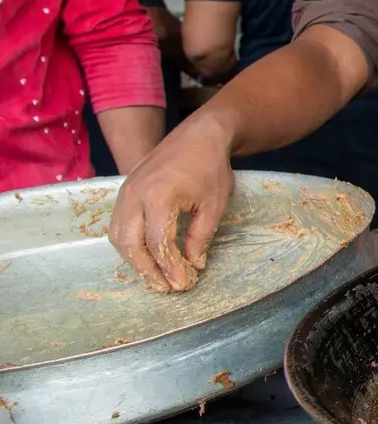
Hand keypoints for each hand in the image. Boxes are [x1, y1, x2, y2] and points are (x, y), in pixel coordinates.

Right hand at [108, 121, 234, 291]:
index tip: (183, 283)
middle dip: (147, 270)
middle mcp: (134, 195)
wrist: (199, 135)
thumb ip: (200, 236)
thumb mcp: (214, 204)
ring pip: (118, 236)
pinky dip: (129, 244)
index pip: (158, 243)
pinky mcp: (124, 191)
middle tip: (165, 287)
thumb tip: (192, 264)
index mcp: (158, 196)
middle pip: (130, 244)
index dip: (169, 267)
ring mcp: (125, 192)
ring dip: (134, 260)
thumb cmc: (210, 168)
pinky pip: (117, 224)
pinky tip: (146, 256)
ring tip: (155, 277)